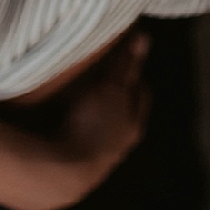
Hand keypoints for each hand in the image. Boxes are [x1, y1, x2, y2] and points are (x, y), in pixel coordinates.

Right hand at [19, 31, 151, 209]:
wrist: (66, 172)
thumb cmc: (93, 125)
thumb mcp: (111, 88)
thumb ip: (125, 65)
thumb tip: (144, 37)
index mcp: (134, 123)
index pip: (142, 93)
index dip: (135, 76)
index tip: (126, 59)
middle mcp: (122, 143)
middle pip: (126, 112)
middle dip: (118, 96)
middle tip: (105, 76)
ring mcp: (101, 157)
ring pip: (105, 129)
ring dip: (97, 115)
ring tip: (82, 96)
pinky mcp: (80, 166)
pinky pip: (83, 140)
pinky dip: (79, 128)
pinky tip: (65, 121)